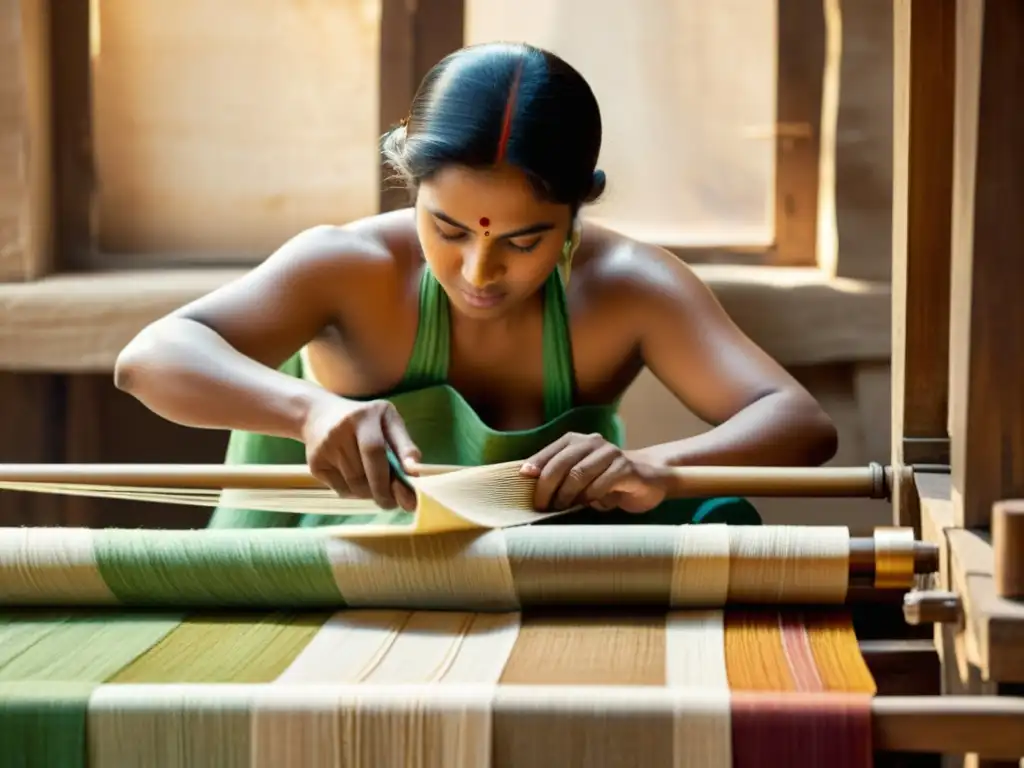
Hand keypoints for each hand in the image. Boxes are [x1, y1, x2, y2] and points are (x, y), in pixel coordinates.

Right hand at [301, 395, 420, 510]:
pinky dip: (354, 493)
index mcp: (365, 415)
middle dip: (382, 492)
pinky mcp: (315, 463)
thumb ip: (403, 445)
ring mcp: (326, 446)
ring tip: (374, 486)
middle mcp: (342, 428)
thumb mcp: (387, 422)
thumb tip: (416, 471)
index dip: (390, 476)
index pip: (376, 449)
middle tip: (392, 503)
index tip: (408, 496)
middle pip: (364, 472)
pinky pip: (341, 490)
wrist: (317, 414)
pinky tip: (356, 480)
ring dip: (370, 493)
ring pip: (355, 485)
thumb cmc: (364, 421)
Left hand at [519, 432, 667, 513]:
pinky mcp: (626, 468)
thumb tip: (528, 487)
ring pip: (579, 473)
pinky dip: (590, 497)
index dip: (535, 466)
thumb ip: (557, 476)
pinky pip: (601, 484)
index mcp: (575, 441)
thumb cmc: (604, 480)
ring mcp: (610, 454)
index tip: (523, 482)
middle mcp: (592, 442)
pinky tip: (589, 505)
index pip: (550, 453)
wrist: (646, 478)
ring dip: (567, 494)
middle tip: (541, 505)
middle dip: (547, 486)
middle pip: (562, 463)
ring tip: (561, 507)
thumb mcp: (578, 476)